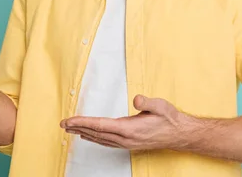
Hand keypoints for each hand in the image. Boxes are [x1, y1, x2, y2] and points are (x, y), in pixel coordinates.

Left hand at [60, 95, 188, 150]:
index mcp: (129, 129)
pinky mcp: (128, 143)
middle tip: (62, 124)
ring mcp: (126, 143)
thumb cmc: (169, 119)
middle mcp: (125, 138)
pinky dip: (94, 138)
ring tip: (70, 129)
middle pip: (96, 133)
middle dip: (77, 127)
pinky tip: (88, 135)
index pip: (100, 126)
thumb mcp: (160, 106)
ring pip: (99, 139)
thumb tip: (137, 99)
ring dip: (83, 133)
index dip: (83, 122)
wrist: (179, 134)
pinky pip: (106, 141)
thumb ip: (147, 102)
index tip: (69, 121)